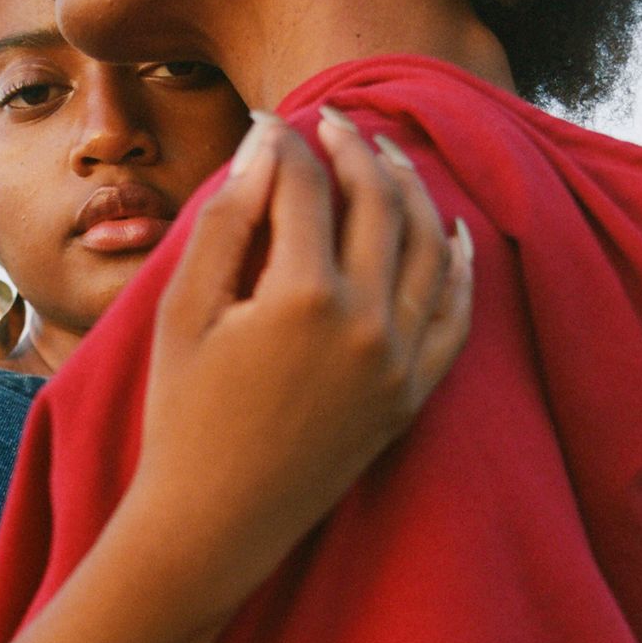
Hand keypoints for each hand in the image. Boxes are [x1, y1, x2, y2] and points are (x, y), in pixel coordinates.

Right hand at [125, 105, 473, 625]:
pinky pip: (456, 316)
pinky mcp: (412, 396)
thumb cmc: (183, 417)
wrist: (213, 524)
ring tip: (389, 154)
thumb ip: (228, 221)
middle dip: (356, 148)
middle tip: (335, 118)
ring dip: (411, 189)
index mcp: (302, 296)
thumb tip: (268, 144)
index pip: (308, 187)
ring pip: (428, 247)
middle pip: (376, 202)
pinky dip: (458, 266)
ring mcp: (398, 361)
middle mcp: (366, 322)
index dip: (289, 143)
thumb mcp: (187, 312)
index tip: (273, 121)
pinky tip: (449, 230)